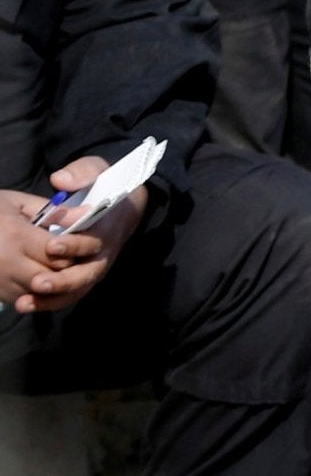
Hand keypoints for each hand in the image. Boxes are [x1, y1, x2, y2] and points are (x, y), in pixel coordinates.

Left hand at [3, 157, 147, 313]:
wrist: (121, 205)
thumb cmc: (104, 185)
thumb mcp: (96, 171)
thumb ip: (81, 173)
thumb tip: (61, 181)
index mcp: (107, 228)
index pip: (93, 242)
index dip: (74, 245)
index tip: (52, 245)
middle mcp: (103, 253)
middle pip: (86, 273)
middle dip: (62, 280)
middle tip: (38, 282)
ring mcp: (93, 267)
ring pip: (76, 289)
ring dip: (51, 299)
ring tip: (25, 303)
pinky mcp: (82, 277)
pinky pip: (67, 295)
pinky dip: (48, 302)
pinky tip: (25, 304)